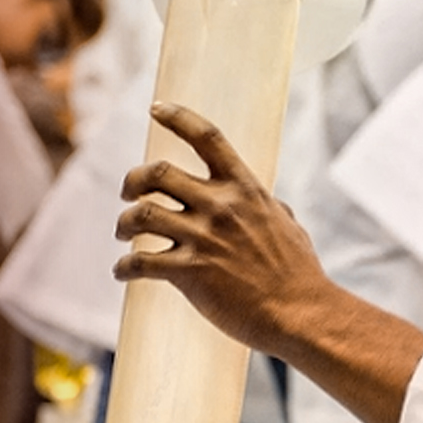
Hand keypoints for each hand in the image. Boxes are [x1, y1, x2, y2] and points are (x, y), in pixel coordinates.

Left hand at [113, 102, 332, 357]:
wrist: (300, 313)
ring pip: (141, 215)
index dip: (177, 117)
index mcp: (244, 188)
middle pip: (157, 172)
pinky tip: (122, 272)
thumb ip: (268, 208)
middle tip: (128, 195)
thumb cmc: (299, 273)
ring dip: (124, 224)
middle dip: (132, 181)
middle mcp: (221, 206)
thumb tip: (267, 204)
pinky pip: (140, 261)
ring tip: (123, 235)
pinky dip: (123, 267)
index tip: (155, 109)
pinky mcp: (190, 272)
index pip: (207, 137)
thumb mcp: (287, 225)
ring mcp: (204, 238)